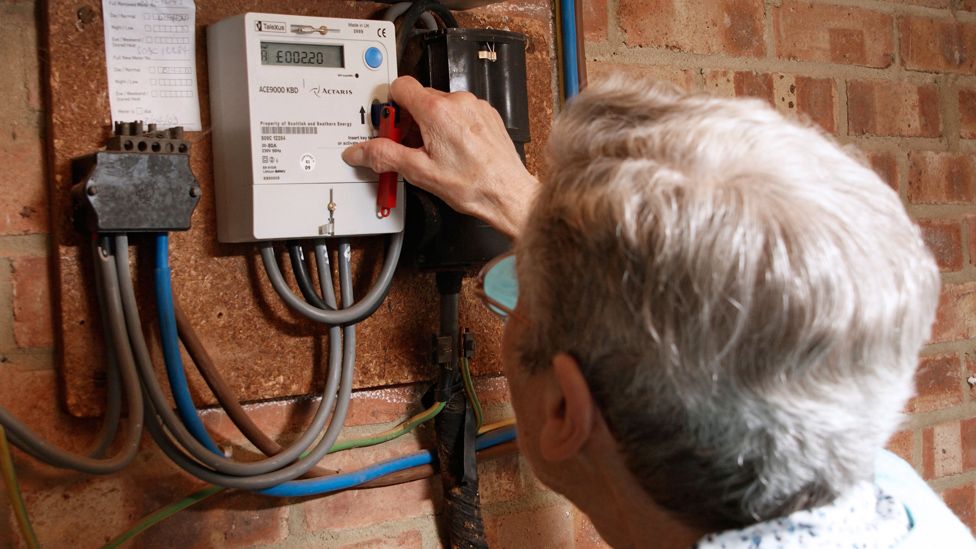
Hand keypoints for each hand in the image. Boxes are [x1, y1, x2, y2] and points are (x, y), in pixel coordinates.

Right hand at [342, 76, 537, 238]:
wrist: (508, 194)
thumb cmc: (473, 185)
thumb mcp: (420, 172)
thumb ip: (384, 156)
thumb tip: (360, 151)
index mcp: (437, 111)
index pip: (400, 85)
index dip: (390, 104)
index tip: (389, 124)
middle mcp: (458, 102)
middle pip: (419, 98)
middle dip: (409, 121)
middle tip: (409, 147)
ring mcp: (475, 107)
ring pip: (440, 106)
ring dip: (431, 125)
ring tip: (434, 153)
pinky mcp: (487, 115)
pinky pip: (460, 112)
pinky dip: (451, 127)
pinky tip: (453, 150)